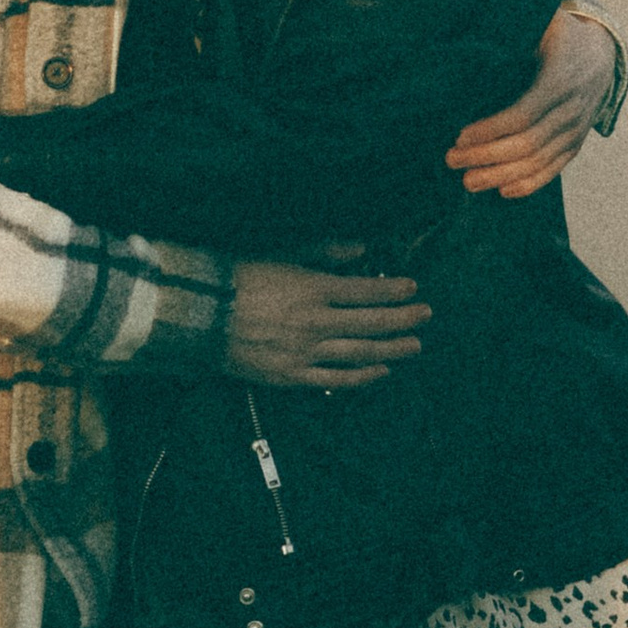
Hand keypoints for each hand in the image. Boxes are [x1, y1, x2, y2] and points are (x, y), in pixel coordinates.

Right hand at [224, 259, 424, 392]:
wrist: (201, 315)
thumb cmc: (239, 277)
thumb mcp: (281, 252)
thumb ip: (324, 250)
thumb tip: (361, 249)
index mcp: (312, 288)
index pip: (365, 290)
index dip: (393, 290)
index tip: (413, 288)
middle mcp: (315, 322)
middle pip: (370, 323)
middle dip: (402, 319)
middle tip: (426, 315)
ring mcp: (305, 352)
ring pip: (359, 353)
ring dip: (391, 349)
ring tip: (415, 345)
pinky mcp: (292, 376)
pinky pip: (335, 379)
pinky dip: (362, 376)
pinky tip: (380, 371)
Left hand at [445, 4, 616, 197]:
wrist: (603, 54)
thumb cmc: (561, 35)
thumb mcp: (545, 21)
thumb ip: (519, 22)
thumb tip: (479, 20)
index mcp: (561, 78)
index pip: (523, 114)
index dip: (491, 128)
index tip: (460, 134)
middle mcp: (572, 109)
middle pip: (527, 144)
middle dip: (486, 155)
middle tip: (452, 159)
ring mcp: (576, 130)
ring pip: (538, 162)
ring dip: (500, 175)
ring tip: (468, 181)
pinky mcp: (577, 144)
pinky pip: (555, 170)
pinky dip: (529, 184)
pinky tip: (502, 190)